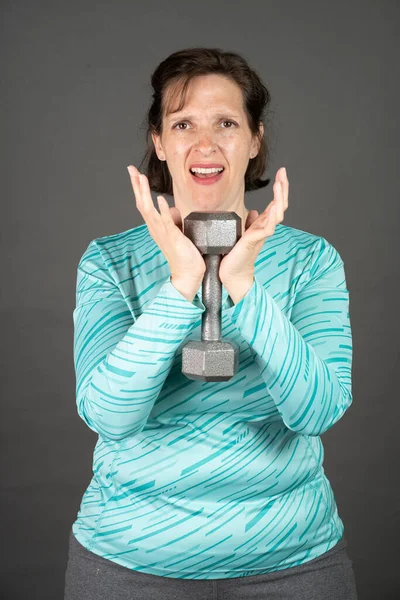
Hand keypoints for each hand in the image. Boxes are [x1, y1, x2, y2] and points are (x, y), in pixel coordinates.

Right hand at [127, 165, 205, 283]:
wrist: (187, 274)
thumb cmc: (183, 255)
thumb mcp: (177, 232)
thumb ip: (172, 220)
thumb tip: (171, 207)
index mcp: (156, 227)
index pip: (144, 204)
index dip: (139, 189)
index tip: (135, 174)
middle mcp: (156, 229)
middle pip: (142, 204)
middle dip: (137, 186)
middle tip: (131, 170)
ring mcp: (163, 233)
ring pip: (150, 210)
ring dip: (145, 193)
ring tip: (141, 178)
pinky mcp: (173, 238)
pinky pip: (166, 222)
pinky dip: (162, 210)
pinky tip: (160, 199)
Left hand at [219, 167, 288, 284]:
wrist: (232, 272)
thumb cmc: (236, 254)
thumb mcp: (241, 232)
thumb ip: (249, 222)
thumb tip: (253, 211)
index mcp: (262, 224)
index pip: (275, 203)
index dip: (279, 188)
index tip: (281, 173)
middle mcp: (265, 227)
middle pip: (280, 205)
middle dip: (283, 188)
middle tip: (284, 173)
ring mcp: (261, 234)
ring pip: (277, 213)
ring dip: (280, 198)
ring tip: (280, 184)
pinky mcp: (255, 241)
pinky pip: (268, 227)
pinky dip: (272, 217)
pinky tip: (274, 207)